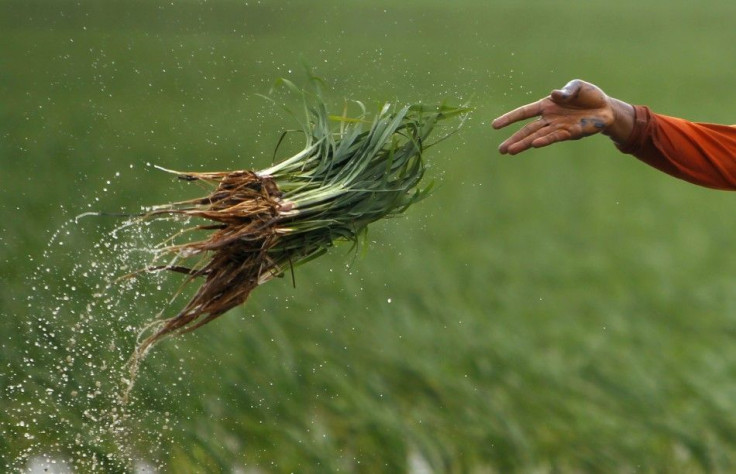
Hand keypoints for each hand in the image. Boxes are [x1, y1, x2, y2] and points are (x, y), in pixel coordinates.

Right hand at [492, 79, 632, 154]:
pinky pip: (554, 137)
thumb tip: (554, 95)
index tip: (494, 125)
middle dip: (514, 140)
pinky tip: (534, 144)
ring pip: (537, 136)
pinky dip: (544, 140)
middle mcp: (549, 118)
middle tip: (501, 150)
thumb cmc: (589, 96)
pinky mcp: (570, 133)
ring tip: (510, 151)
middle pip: (527, 130)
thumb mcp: (578, 87)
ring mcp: (558, 127)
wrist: (606, 108)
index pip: (524, 113)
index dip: (509, 118)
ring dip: (524, 144)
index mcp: (546, 105)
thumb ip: (566, 91)